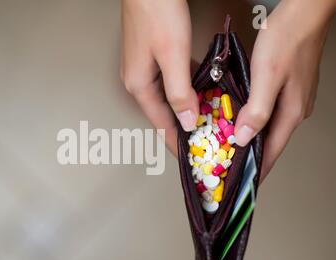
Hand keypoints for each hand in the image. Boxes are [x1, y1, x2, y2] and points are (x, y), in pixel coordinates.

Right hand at [121, 0, 197, 155]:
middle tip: (205, 139)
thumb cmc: (156, 11)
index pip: (160, 125)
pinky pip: (171, 81)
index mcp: (139, 85)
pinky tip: (202, 89)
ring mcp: (144, 68)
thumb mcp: (172, 55)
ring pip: (169, 97)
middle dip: (185, 127)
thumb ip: (179, 91)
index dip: (176, 143)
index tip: (190, 158)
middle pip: (164, 113)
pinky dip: (187, 89)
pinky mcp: (153, 56)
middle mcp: (138, 80)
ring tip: (208, 118)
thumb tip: (186, 120)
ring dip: (188, 107)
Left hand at [234, 0, 335, 181]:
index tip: (243, 186)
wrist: (303, 14)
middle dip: (251, 158)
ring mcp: (292, 100)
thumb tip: (246, 138)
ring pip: (268, 129)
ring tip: (232, 150)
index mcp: (291, 113)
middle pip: (270, 143)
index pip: (272, 152)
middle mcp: (294, 111)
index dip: (257, 170)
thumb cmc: (287, 40)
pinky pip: (268, 115)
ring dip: (251, 141)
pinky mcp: (287, 90)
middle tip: (231, 169)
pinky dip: (253, 123)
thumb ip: (257, 110)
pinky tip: (241, 122)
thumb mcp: (267, 76)